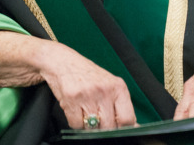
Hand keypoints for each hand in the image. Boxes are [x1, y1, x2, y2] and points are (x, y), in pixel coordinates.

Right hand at [0, 31, 135, 129]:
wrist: (60, 61)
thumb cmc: (85, 75)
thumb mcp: (107, 86)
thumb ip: (120, 106)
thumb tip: (133, 128)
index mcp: (118, 87)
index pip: (127, 119)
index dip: (122, 130)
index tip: (117, 131)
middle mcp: (104, 90)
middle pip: (108, 127)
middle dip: (102, 129)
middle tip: (96, 121)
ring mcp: (87, 94)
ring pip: (91, 128)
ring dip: (87, 127)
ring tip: (84, 113)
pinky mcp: (71, 99)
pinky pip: (75, 125)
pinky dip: (74, 123)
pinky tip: (74, 110)